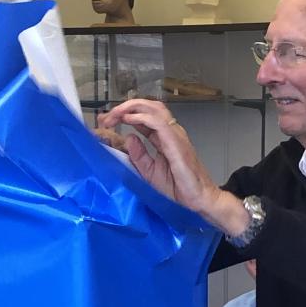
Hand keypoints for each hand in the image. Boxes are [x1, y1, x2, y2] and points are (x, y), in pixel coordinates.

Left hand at [97, 98, 224, 218]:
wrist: (197, 199)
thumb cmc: (180, 188)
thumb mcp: (150, 172)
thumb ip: (139, 155)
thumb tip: (129, 138)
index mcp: (164, 138)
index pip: (143, 117)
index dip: (124, 115)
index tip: (107, 121)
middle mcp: (170, 132)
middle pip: (148, 107)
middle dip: (125, 107)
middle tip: (107, 116)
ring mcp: (174, 134)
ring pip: (153, 108)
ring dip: (131, 108)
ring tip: (115, 114)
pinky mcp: (176, 141)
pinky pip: (157, 122)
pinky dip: (141, 117)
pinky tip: (128, 119)